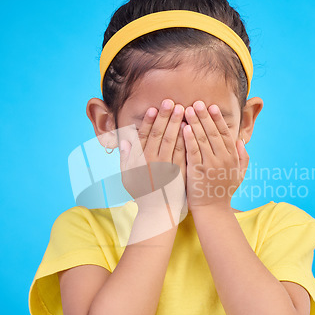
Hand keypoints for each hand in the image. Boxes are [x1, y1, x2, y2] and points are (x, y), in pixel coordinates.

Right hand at [119, 99, 186, 216]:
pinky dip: (186, 139)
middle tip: (171, 102)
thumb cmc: (142, 194)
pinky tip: (190, 128)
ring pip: (172, 141)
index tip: (154, 108)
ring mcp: (167, 166)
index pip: (144, 136)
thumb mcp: (128, 177)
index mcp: (140, 160)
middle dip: (165, 117)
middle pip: (159, 134)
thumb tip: (125, 141)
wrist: (158, 212)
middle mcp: (153, 161)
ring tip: (182, 109)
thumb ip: (126, 159)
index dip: (149, 121)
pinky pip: (183, 152)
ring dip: (177, 124)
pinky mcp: (179, 171)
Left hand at [182, 100, 248, 210]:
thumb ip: (242, 158)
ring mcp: (211, 165)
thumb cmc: (223, 193)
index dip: (218, 120)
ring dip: (195, 123)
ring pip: (203, 139)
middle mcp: (223, 159)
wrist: (213, 211)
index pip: (225, 134)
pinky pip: (193, 151)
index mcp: (233, 158)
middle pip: (213, 133)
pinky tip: (184, 127)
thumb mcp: (239, 175)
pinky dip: (189, 138)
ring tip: (188, 110)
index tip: (212, 107)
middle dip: (205, 116)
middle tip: (197, 102)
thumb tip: (240, 141)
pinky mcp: (198, 171)